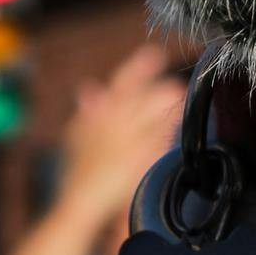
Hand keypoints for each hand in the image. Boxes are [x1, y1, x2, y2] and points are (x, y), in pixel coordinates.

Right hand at [59, 47, 187, 223]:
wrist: (79, 200)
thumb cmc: (78, 168)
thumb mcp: (76, 135)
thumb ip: (87, 112)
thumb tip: (89, 88)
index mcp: (97, 117)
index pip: (119, 85)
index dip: (138, 68)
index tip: (154, 55)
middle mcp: (111, 127)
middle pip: (141, 101)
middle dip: (160, 91)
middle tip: (175, 86)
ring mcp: (124, 144)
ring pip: (152, 120)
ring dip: (167, 110)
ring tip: (178, 103)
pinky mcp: (135, 162)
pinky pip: (154, 143)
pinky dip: (163, 134)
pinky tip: (171, 131)